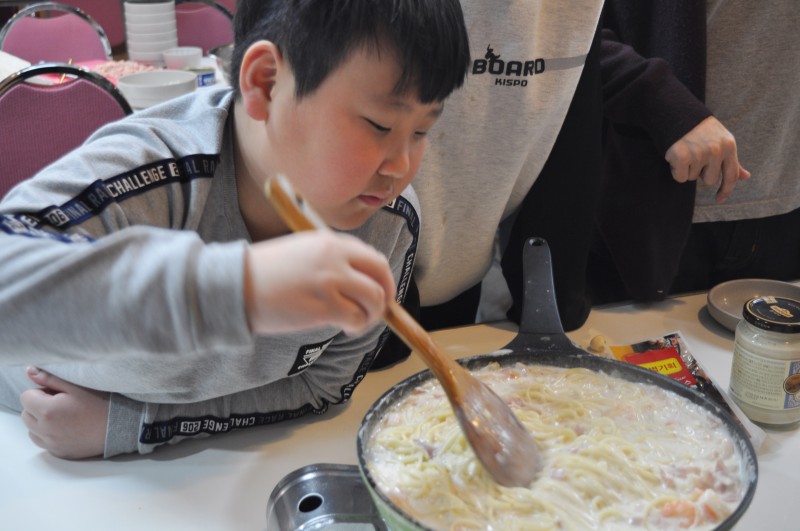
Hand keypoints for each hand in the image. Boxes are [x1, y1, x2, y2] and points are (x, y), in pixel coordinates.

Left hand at [20, 367, 108, 458]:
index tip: (59, 393)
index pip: (26, 397)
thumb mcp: (77, 386)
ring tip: (64, 416)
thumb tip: (28, 370)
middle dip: (38, 406)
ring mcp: (51, 444)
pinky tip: (67, 428)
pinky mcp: (58, 452)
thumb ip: (50, 377)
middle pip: (26, 414)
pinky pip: (43, 442)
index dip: (42, 391)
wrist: (120, 427)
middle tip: (62, 403)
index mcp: (47, 411)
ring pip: (31, 429)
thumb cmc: (101, 403)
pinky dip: (48, 434)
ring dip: (41, 421)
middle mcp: (45, 430)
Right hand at [244, 231, 395, 335]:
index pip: (372, 257)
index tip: (378, 290)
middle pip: (381, 275)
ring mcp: (331, 281)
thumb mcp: (301, 251)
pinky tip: (345, 328)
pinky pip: (357, 318)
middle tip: (378, 309)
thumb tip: (359, 280)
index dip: (381, 277)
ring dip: (371, 315)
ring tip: (357, 322)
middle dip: (386, 294)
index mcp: (329, 241)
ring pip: (374, 299)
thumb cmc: (264, 273)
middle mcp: (335, 257)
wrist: (235, 286)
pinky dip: (357, 326)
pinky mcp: (325, 306)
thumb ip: (330, 259)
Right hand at [665, 116, 750, 202]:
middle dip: (700, 173)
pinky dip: (675, 170)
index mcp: (729, 145)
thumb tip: (746, 177)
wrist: (675, 112)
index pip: (731, 175)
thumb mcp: (721, 140)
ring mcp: (698, 154)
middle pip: (709, 180)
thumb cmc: (699, 128)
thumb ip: (732, 160)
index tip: (719, 199)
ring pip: (692, 178)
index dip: (726, 190)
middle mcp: (716, 150)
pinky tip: (675, 155)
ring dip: (686, 169)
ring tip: (684, 152)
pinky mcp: (681, 157)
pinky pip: (679, 177)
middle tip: (694, 156)